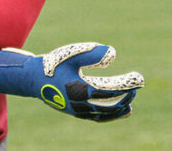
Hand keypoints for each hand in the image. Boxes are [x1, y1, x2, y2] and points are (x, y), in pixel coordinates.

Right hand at [0, 43, 143, 121]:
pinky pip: (97, 118)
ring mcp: (78, 111)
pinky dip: (109, 115)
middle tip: (137, 85)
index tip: (139, 78)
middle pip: (111, 104)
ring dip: (119, 108)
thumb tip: (113, 55)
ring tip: (130, 102)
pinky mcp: (75, 112)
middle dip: (126, 95)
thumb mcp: (72, 54)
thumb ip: (92, 53)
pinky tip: (118, 111)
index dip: (127, 85)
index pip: (111, 90)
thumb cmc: (53, 63)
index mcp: (81, 89)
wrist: (32, 78)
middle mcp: (80, 104)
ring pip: (105, 114)